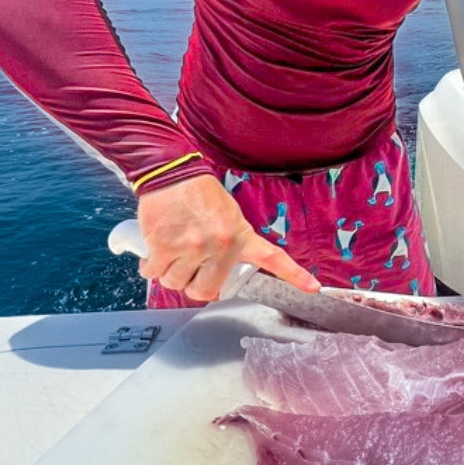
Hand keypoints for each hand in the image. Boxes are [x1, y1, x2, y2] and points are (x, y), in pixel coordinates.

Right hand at [136, 173, 319, 301]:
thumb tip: (215, 281)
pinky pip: (155, 273)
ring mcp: (193, 248)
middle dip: (194, 284)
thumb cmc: (198, 194)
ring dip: (171, 274)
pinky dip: (150, 267)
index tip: (313, 287)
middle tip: (189, 268)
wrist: (172, 173)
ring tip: (172, 251)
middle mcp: (220, 245)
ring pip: (177, 283)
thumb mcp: (228, 216)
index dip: (294, 275)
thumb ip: (229, 246)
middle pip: (205, 291)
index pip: (272, 257)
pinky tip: (155, 252)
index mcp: (240, 236)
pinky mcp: (165, 247)